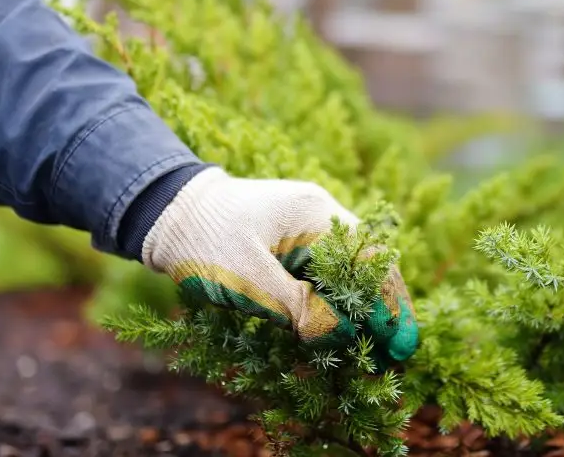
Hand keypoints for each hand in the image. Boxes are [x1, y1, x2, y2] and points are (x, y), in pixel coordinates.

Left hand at [139, 168, 418, 365]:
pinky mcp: (293, 241)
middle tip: (396, 351)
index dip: (388, 302)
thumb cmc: (203, 240)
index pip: (369, 259)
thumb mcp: (247, 279)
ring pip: (350, 269)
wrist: (165, 212)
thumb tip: (339, 334)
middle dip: (384, 307)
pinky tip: (343, 327)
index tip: (398, 341)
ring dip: (363, 307)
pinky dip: (339, 299)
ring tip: (376, 347)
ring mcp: (308, 225)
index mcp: (315, 214)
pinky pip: (328, 270)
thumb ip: (296, 306)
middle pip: (369, 263)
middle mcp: (321, 215)